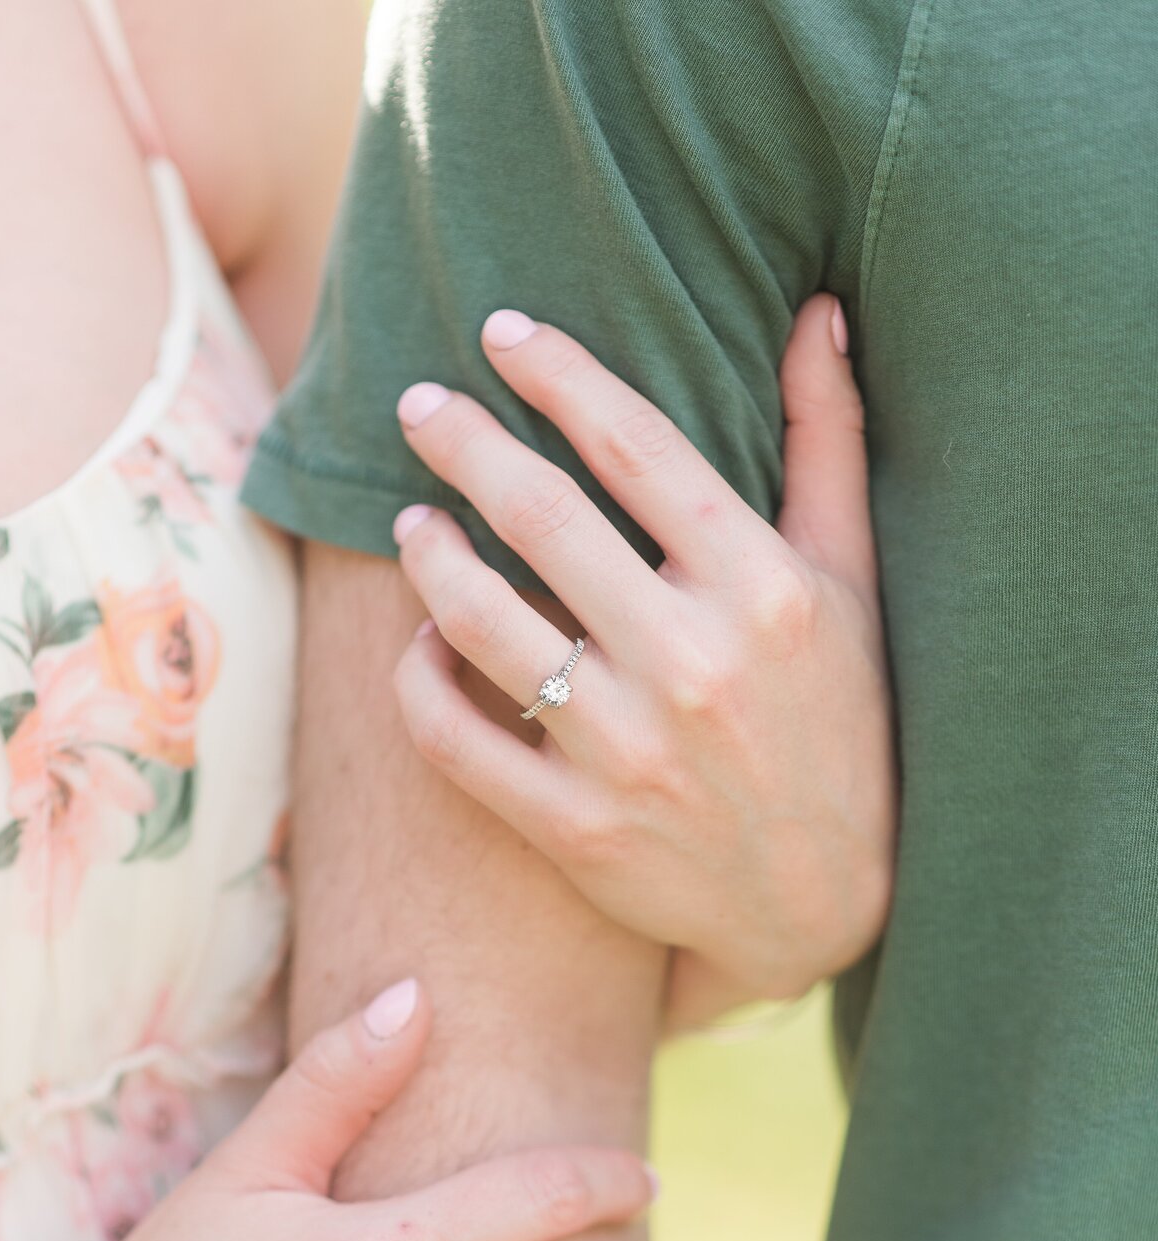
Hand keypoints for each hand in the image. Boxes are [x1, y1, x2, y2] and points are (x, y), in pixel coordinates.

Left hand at [390, 295, 895, 1019]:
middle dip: (464, 442)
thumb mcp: (853, 586)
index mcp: (762, 589)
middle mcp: (691, 665)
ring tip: (411, 523)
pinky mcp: (576, 830)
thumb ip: (827, 445)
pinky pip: (456, 737)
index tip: (502, 333)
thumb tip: (816, 312)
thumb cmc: (845, 728)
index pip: (636, 444)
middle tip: (418, 405)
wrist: (826, 905)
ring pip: (481, 621)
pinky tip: (423, 642)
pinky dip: (420, 680)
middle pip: (541, 515)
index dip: (557, 372)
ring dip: (429, 555)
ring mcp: (627, 753)